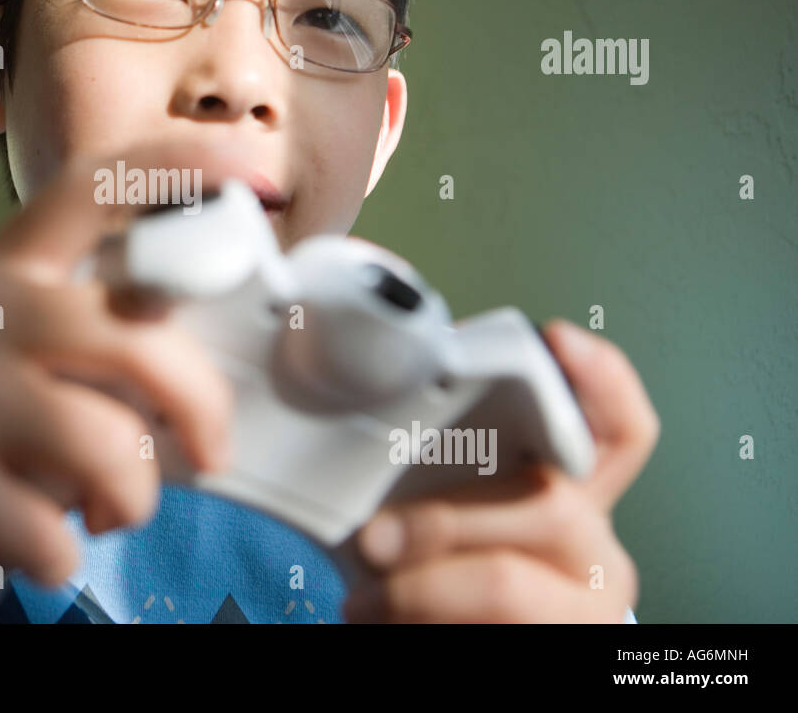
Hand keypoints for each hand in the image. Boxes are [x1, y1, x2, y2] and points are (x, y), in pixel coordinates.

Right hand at [0, 140, 249, 584]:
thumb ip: (80, 312)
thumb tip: (198, 364)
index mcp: (9, 263)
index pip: (97, 189)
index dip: (183, 168)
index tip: (254, 171)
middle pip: (143, 345)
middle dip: (202, 410)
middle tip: (205, 450)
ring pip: (111, 450)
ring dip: (132, 499)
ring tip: (108, 507)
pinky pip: (54, 534)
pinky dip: (67, 554)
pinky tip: (44, 541)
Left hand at [342, 319, 659, 621]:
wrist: (463, 635)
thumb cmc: (456, 562)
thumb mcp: (456, 501)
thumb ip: (443, 456)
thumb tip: (364, 417)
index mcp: (577, 491)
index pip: (620, 427)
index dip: (602, 380)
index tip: (558, 338)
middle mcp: (593, 545)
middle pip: (549, 503)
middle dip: (446, 518)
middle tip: (373, 535)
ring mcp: (581, 605)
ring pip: (507, 582)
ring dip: (419, 587)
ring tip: (366, 596)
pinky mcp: (556, 645)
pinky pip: (486, 629)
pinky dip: (417, 622)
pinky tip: (384, 619)